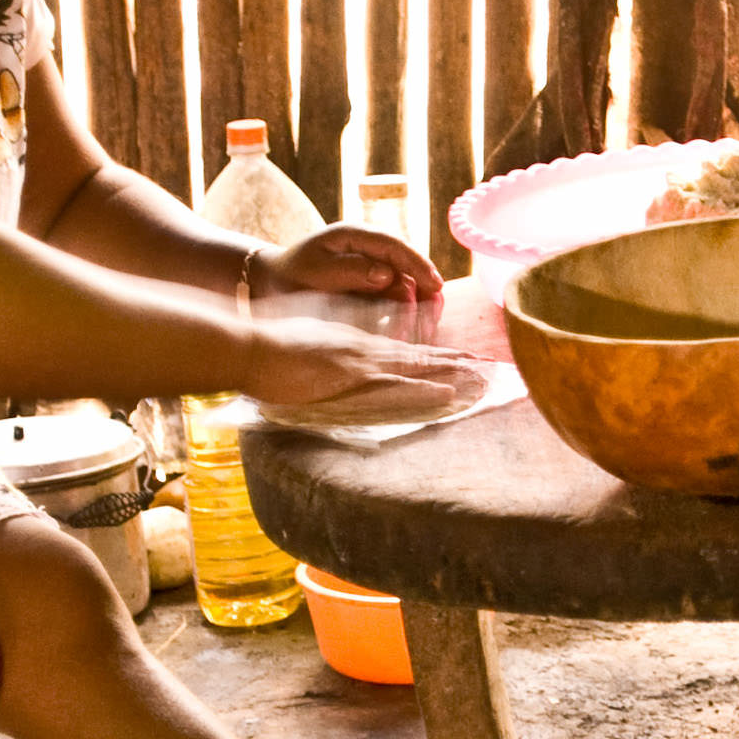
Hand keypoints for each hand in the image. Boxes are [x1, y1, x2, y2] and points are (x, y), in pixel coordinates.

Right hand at [241, 318, 487, 427]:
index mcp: (354, 345)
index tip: (461, 361)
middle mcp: (364, 349)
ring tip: (485, 378)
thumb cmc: (266, 352)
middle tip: (490, 368)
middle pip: (420, 356)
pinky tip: (449, 392)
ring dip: (452, 374)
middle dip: (455, 363)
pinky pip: (396, 385)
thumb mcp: (303, 353)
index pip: (403, 352)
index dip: (434, 357)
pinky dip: (426, 388)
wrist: (248, 346)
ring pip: (417, 368)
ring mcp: (360, 361)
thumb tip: (332, 371)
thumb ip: (323, 361)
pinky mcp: (352, 376)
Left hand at [255, 225, 442, 339]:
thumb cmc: (291, 275)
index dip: (418, 264)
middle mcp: (369, 248)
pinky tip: (411, 325)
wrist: (272, 282)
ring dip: (417, 300)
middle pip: (407, 263)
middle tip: (439, 306)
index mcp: (356, 235)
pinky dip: (404, 309)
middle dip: (425, 284)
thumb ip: (352, 271)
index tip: (435, 285)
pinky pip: (393, 295)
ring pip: (405, 281)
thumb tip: (388, 274)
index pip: (394, 246)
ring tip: (428, 320)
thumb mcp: (318, 271)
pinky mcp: (370, 283)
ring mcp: (371, 265)